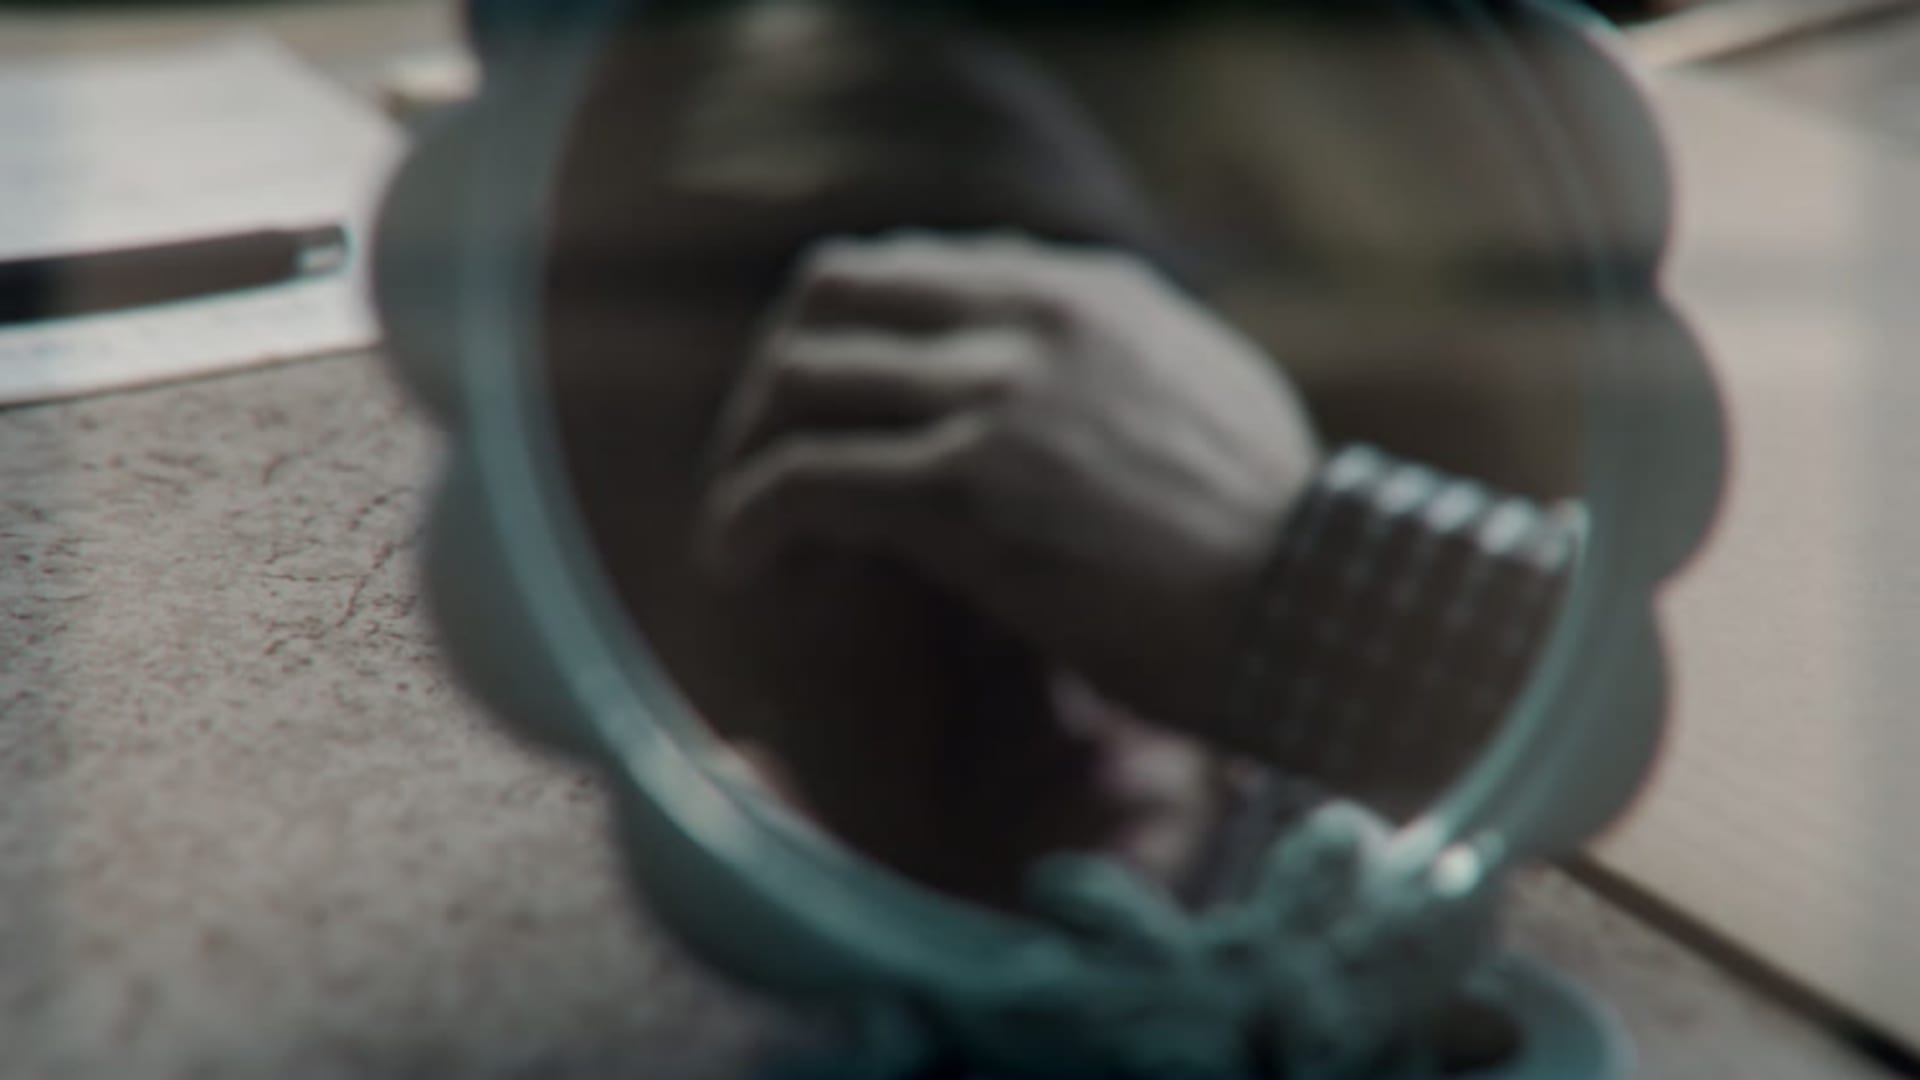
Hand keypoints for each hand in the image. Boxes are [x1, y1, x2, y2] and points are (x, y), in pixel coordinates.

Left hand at [701, 233, 1321, 728]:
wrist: (1317, 610)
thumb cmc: (1272, 533)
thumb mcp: (1203, 392)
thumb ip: (1116, 357)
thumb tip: (1051, 358)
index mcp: (1082, 290)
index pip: (904, 267)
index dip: (839, 342)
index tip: (828, 418)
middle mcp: (1029, 319)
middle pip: (829, 296)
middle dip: (773, 381)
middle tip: (764, 464)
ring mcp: (995, 399)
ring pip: (797, 382)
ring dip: (745, 454)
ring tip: (744, 531)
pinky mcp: (965, 494)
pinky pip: (802, 482)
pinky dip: (746, 520)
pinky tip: (742, 569)